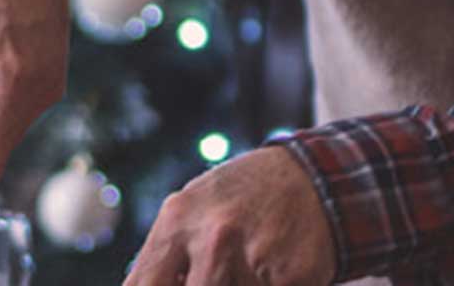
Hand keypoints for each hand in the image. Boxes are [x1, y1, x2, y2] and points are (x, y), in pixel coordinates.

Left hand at [125, 146, 336, 285]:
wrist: (310, 178)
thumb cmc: (239, 199)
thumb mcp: (192, 211)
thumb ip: (168, 255)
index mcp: (177, 220)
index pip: (143, 284)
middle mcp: (212, 238)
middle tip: (212, 278)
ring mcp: (253, 258)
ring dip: (238, 284)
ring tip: (246, 266)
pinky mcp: (292, 277)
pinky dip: (267, 285)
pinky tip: (272, 271)